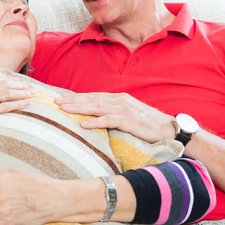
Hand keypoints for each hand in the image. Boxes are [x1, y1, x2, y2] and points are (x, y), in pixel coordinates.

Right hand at [0, 78, 34, 148]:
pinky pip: (4, 107)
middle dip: (20, 85)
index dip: (11, 82)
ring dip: (22, 93)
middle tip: (32, 87)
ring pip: (8, 94)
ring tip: (33, 94)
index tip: (20, 82)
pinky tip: (26, 104)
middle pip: (5, 85)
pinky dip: (17, 104)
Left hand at [55, 92, 174, 142]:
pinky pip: (109, 121)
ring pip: (97, 107)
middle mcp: (120, 101)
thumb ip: (113, 113)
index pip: (93, 96)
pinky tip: (84, 125)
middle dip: (73, 100)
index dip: (76, 97)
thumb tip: (96, 117)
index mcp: (118, 99)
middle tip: (55, 102)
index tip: (61, 98)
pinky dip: (96, 122)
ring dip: (79, 108)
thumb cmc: (147, 124)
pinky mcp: (129, 121)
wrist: (168, 128)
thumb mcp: (128, 115)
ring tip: (64, 110)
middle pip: (92, 99)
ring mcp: (124, 109)